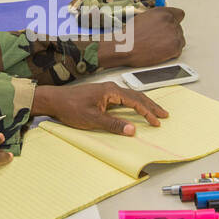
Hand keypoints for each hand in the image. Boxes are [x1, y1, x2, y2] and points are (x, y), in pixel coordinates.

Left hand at [33, 83, 168, 135]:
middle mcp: (111, 88)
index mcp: (111, 91)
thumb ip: (113, 124)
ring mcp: (107, 91)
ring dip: (144, 105)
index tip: (156, 122)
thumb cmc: (70, 107)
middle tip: (164, 115)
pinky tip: (137, 110)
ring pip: (132, 97)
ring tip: (155, 112)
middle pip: (137, 97)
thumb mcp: (92, 119)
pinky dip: (134, 105)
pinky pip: (124, 100)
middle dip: (152, 106)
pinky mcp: (103, 96)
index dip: (147, 112)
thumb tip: (132, 130)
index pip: (135, 101)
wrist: (54, 100)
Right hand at [96, 6, 185, 68]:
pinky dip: (171, 53)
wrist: (126, 47)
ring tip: (157, 45)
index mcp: (163, 12)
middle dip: (170, 33)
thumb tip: (164, 20)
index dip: (175, 20)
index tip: (172, 24)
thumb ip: (157, 17)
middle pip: (179, 28)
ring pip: (180, 39)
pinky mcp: (175, 47)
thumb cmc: (131, 35)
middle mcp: (170, 21)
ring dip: (171, 43)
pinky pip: (178, 50)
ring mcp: (174, 34)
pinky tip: (159, 51)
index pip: (179, 14)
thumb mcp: (143, 18)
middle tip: (158, 39)